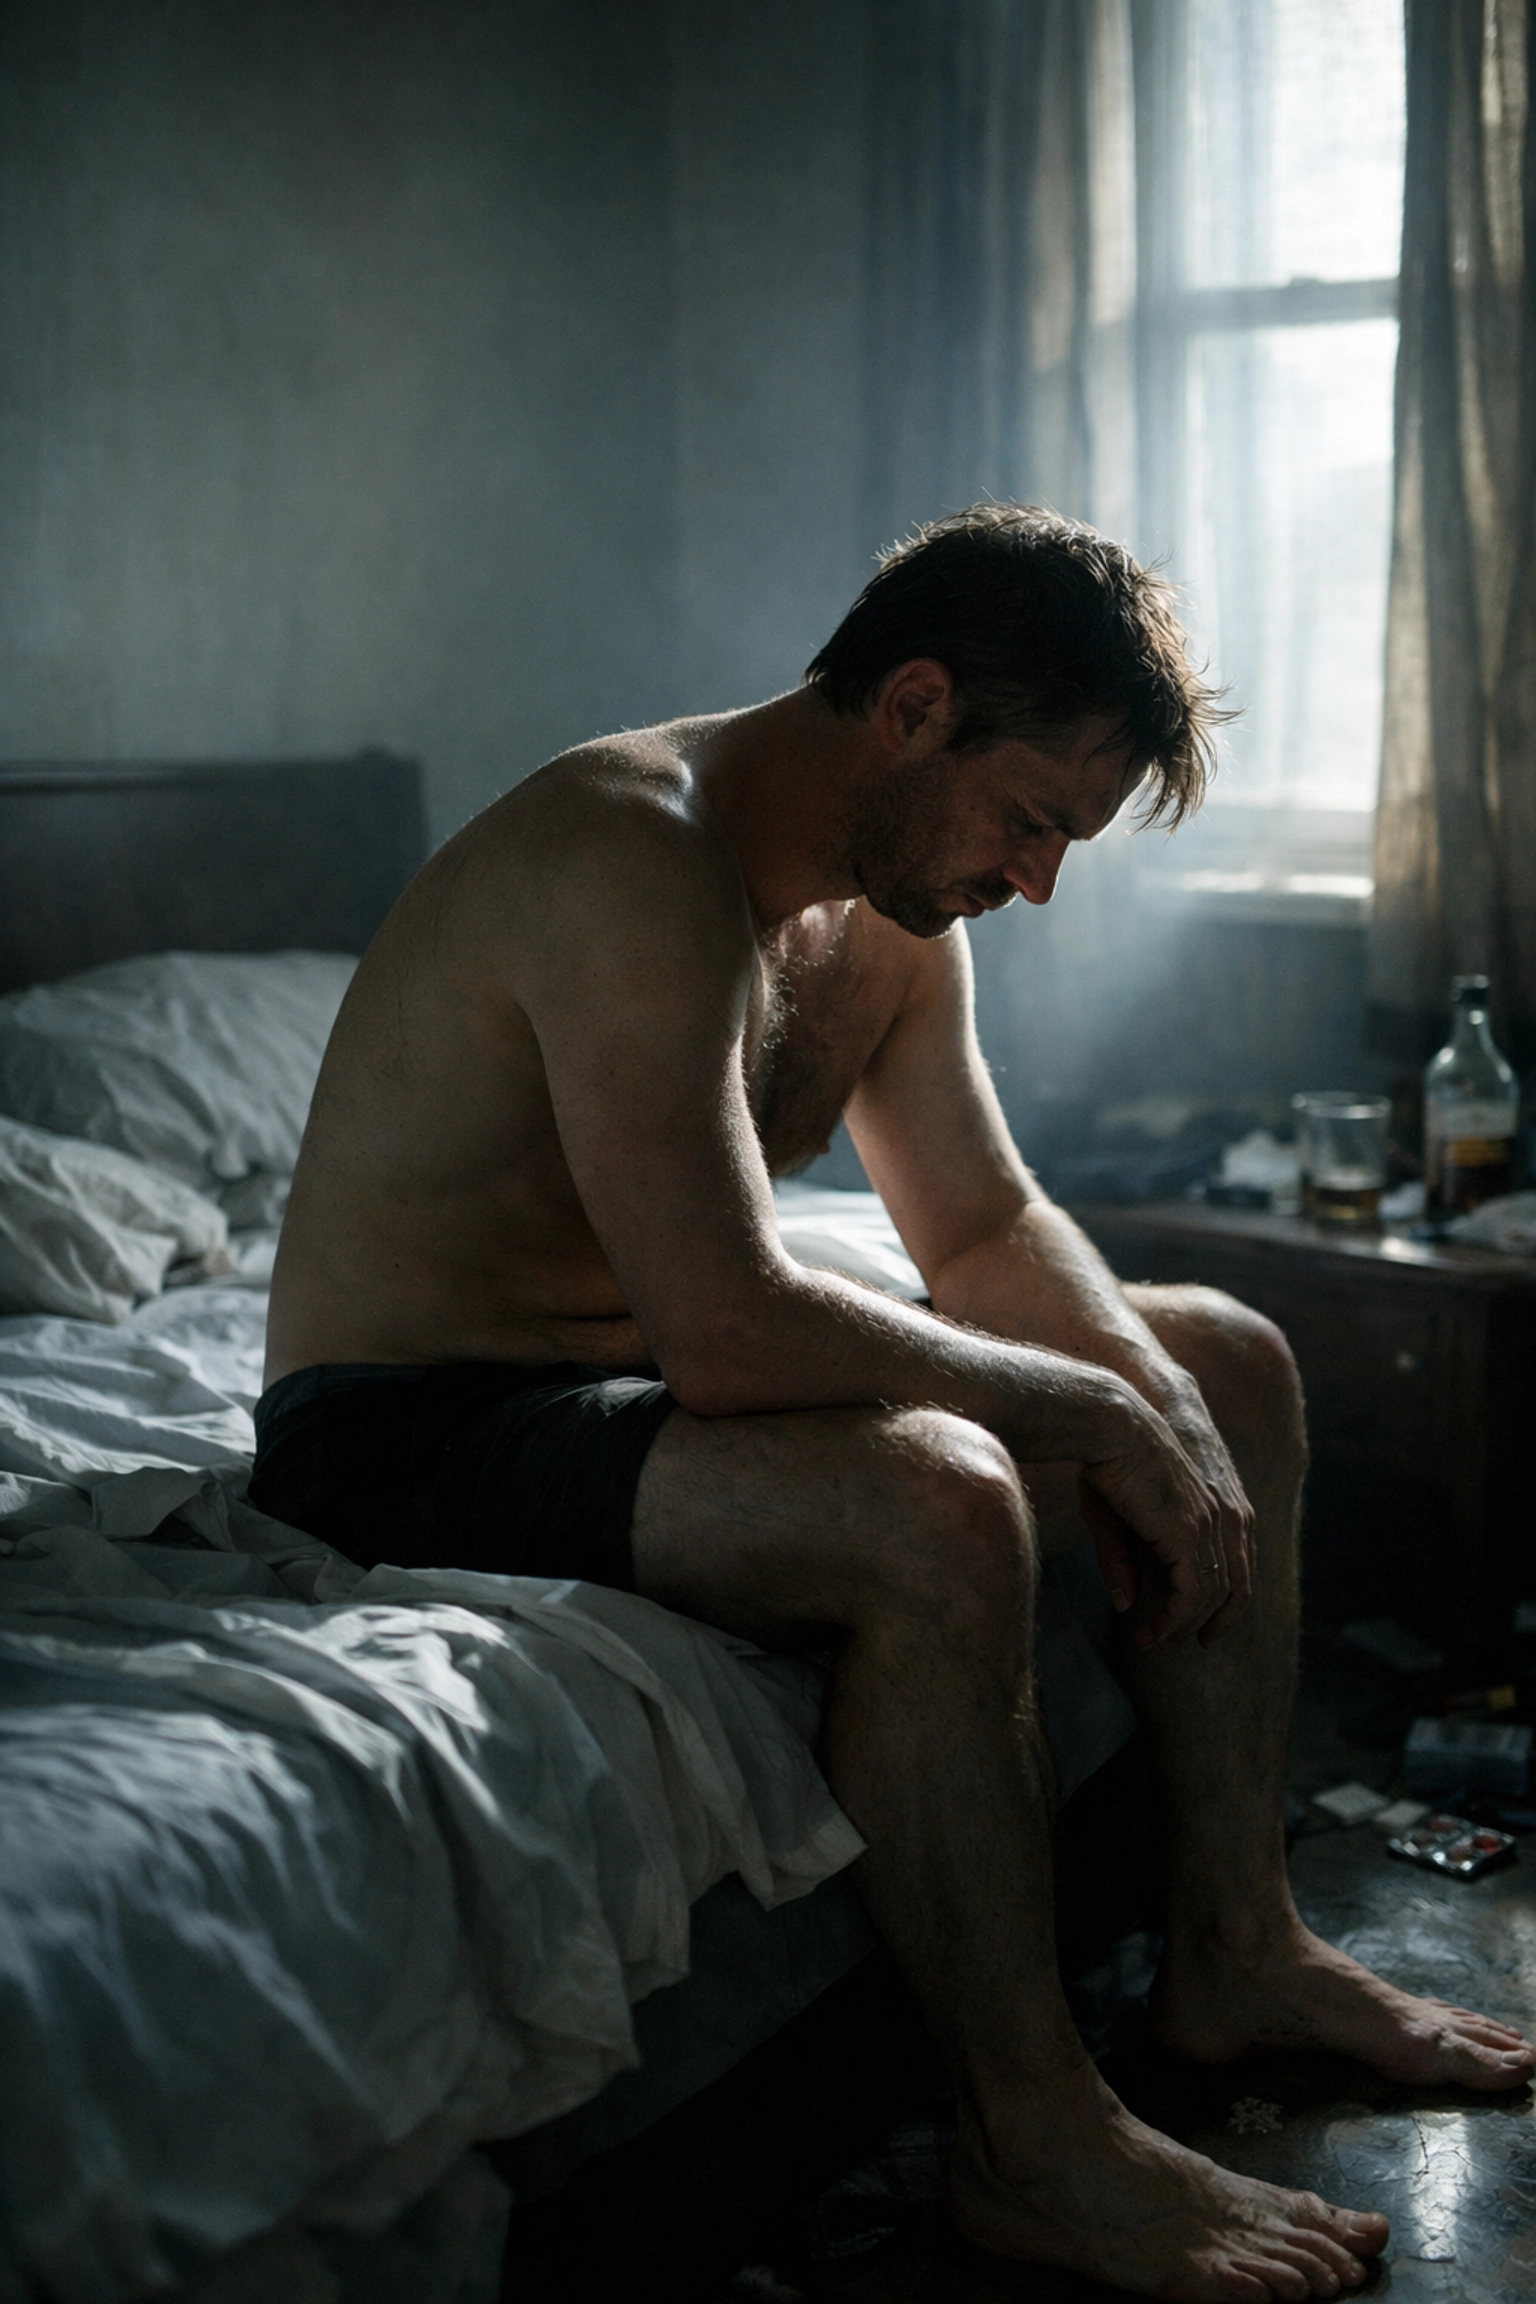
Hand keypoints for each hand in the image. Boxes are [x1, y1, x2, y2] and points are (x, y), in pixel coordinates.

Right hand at [1074, 1377, 1254, 1648]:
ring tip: (1150, 1641)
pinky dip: (1174, 1619)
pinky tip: (1150, 1631)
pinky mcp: (1186, 1534)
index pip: (1238, 1566)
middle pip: (1235, 1588)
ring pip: (1211, 1596)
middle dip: (1213, 1622)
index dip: (1224, 1602)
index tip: (1201, 1626)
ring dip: (1181, 1626)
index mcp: (1219, 1506)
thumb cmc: (1108, 1462)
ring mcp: (1209, 1526)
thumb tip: (1125, 1604)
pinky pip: (1191, 1593)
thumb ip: (1124, 1560)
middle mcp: (1224, 1517)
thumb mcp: (1116, 1518)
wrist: (1111, 1426)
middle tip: (1186, 1643)